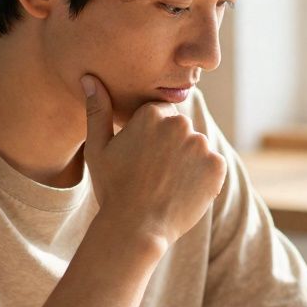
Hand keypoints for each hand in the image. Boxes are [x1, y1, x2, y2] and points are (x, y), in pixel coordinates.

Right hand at [81, 75, 226, 248]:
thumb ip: (97, 111)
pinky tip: (183, 192)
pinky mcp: (217, 166)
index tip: (142, 158)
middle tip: (154, 174)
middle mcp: (180, 124)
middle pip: (181, 130)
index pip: (160, 115)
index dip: (151, 137)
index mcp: (152, 114)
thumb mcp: (98, 149)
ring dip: (188, 162)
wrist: (137, 229)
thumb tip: (89, 78)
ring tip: (167, 185)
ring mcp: (201, 145)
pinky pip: (212, 166)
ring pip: (197, 148)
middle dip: (172, 147)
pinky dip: (203, 178)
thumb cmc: (113, 188)